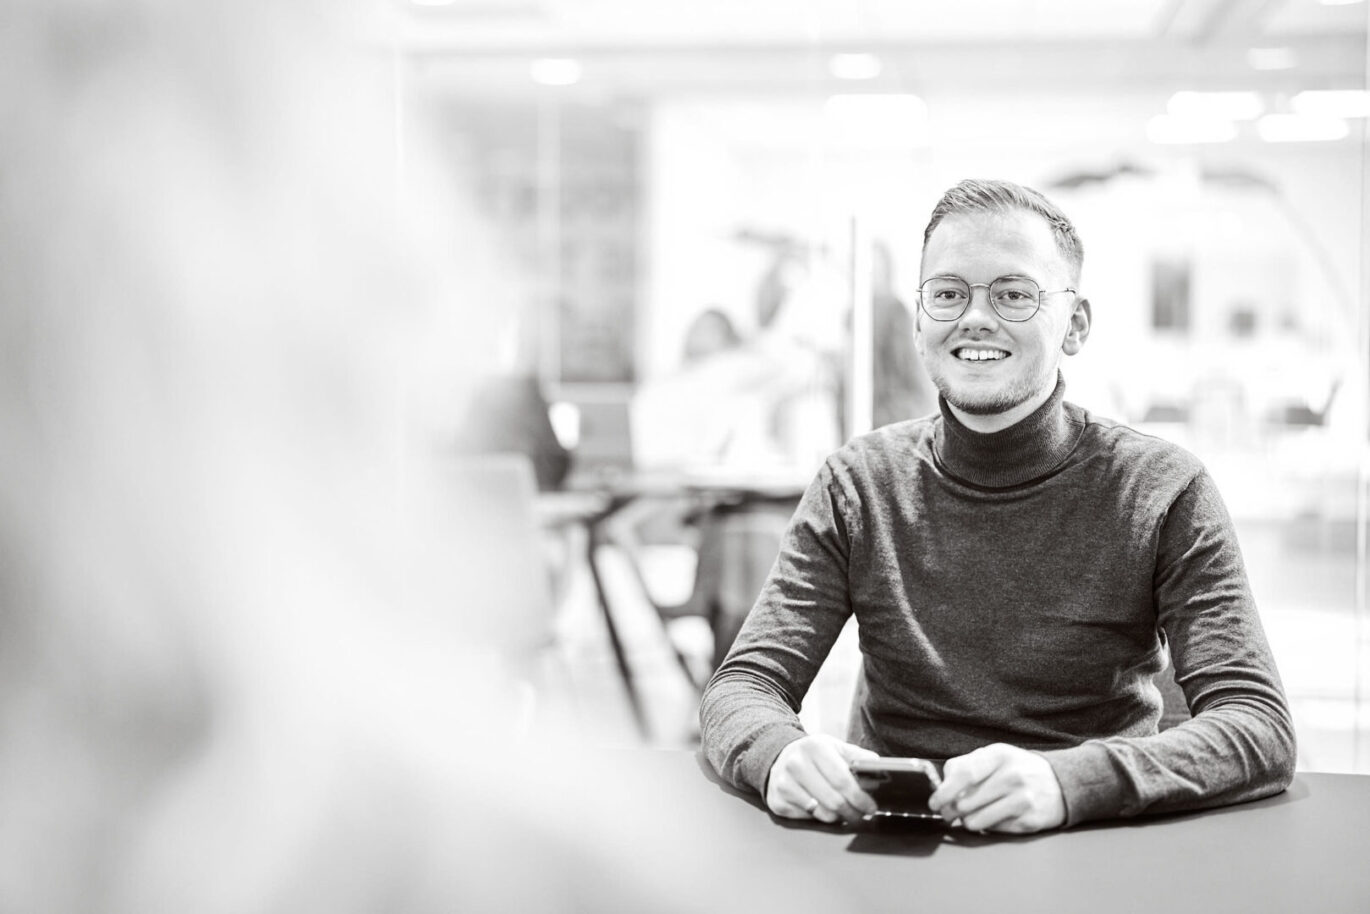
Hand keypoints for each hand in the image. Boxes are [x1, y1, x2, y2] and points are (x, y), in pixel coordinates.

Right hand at [765, 734, 879, 824]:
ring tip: (843, 810)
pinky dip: (819, 816)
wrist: (778, 757)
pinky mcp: (778, 802)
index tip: (870, 806)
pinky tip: (822, 807)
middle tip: (861, 814)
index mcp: (814, 748)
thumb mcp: (834, 747)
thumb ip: (857, 756)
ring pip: (822, 814)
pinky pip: (808, 819)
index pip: (843, 780)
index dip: (860, 798)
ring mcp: (784, 784)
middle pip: (834, 801)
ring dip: (838, 817)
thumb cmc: (813, 755)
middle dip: (853, 812)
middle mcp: (796, 764)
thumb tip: (878, 767)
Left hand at [928, 743, 1065, 833]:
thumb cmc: (1017, 769)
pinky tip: (996, 816)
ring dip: (968, 821)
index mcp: (999, 755)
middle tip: (950, 812)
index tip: (934, 802)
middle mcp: (1012, 776)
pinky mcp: (1029, 821)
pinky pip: (994, 830)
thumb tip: (941, 784)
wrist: (1060, 783)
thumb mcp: (994, 757)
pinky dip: (989, 826)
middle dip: (951, 811)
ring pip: (976, 821)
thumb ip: (966, 765)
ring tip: (974, 814)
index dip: (944, 791)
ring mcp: (1023, 800)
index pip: (964, 774)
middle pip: (965, 802)